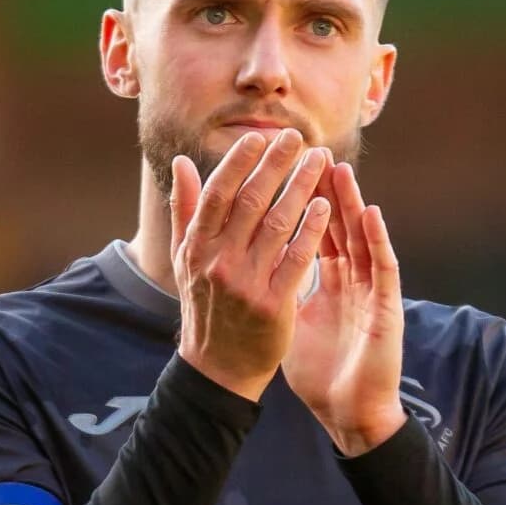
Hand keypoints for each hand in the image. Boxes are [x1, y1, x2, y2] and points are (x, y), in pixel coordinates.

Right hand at [170, 129, 332, 400]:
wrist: (219, 368)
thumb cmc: (206, 306)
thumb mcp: (186, 260)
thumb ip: (185, 209)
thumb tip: (180, 162)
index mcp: (197, 248)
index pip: (218, 194)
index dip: (239, 162)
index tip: (259, 136)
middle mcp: (218, 262)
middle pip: (250, 201)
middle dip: (275, 164)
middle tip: (296, 137)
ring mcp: (246, 284)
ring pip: (277, 224)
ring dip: (301, 187)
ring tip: (319, 160)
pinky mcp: (273, 305)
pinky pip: (296, 259)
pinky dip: (311, 230)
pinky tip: (325, 206)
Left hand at [284, 160, 406, 456]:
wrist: (349, 413)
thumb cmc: (320, 372)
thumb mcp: (287, 322)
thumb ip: (270, 286)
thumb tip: (241, 263)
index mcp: (327, 281)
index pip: (309, 231)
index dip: (295, 202)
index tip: (274, 173)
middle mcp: (350, 279)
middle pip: (335, 226)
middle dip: (321, 189)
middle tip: (307, 151)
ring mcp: (370, 292)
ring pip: (360, 237)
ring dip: (351, 203)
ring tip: (339, 168)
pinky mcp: (387, 308)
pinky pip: (382, 268)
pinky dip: (377, 240)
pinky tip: (370, 214)